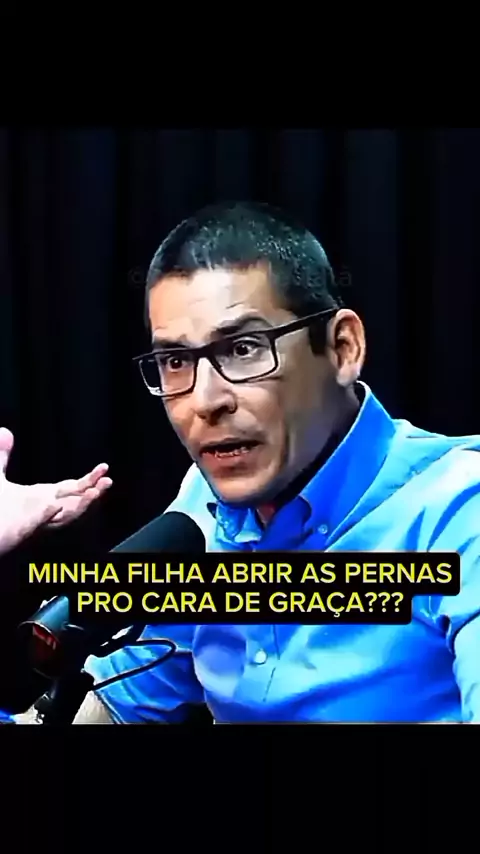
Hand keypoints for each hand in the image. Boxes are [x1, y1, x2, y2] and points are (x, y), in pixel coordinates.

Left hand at [0, 427, 111, 555]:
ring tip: (94, 493)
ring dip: (80, 506)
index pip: (72, 488)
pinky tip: (54, 505)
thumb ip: (2, 456)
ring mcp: (35, 520)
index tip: (104, 468)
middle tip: (107, 481)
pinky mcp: (24, 528)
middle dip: (93, 493)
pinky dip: (48, 514)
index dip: (90, 479)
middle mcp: (43, 509)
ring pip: (65, 516)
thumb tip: (4, 431)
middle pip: (75, 503)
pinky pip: (39, 522)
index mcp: (42, 497)